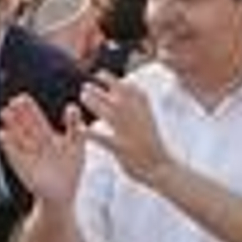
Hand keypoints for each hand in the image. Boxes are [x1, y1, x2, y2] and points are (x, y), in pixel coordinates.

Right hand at [0, 96, 85, 205]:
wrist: (62, 193)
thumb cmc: (70, 168)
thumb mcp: (77, 146)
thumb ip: (75, 128)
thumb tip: (72, 107)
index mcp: (48, 136)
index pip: (37, 119)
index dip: (30, 109)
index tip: (23, 98)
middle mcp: (34, 143)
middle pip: (25, 126)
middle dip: (20, 113)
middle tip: (15, 100)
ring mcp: (26, 153)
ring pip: (17, 136)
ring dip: (11, 125)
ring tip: (5, 112)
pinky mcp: (20, 164)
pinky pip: (13, 153)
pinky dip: (7, 144)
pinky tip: (2, 134)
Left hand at [79, 73, 174, 187]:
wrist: (161, 168)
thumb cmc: (151, 145)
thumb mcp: (148, 121)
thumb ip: (137, 106)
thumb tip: (125, 89)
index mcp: (146, 112)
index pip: (130, 90)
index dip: (114, 81)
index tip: (100, 73)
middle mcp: (138, 120)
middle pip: (118, 98)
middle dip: (101, 89)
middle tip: (85, 85)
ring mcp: (130, 133)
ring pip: (110, 113)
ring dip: (96, 103)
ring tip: (82, 96)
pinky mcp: (122, 148)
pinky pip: (103, 138)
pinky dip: (91, 133)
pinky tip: (80, 128)